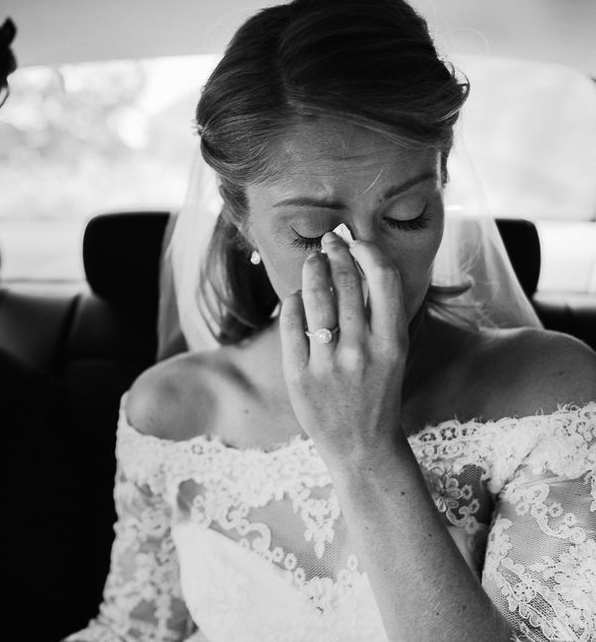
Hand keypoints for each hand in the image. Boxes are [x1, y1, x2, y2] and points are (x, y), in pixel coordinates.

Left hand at [279, 230, 408, 465]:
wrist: (361, 446)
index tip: (356, 242)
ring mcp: (328, 364)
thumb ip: (380, 314)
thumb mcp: (394, 354)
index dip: (368, 251)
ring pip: (316, 297)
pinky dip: (294, 301)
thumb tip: (358, 263)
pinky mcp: (299, 376)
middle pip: (346, 282)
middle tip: (329, 240)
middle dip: (336, 252)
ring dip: (313, 270)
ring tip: (313, 260)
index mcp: (394, 343)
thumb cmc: (378, 393)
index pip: (383, 279)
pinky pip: (291, 323)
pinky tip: (298, 296)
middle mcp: (362, 351)